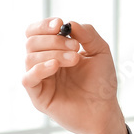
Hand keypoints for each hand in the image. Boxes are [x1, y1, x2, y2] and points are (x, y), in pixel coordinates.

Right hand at [22, 18, 127, 133]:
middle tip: (75, 47)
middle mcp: (43, 63)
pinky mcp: (38, 96)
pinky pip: (27, 79)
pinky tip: (55, 67)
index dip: (44, 25)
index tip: (60, 24)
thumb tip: (70, 23)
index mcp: (54, 51)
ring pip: (29, 58)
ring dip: (53, 54)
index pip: (36, 32)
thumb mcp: (100, 52)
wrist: (105, 109)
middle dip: (53, 40)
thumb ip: (88, 34)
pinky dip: (39, 69)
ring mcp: (40, 80)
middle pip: (31, 42)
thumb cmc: (102, 82)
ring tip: (75, 59)